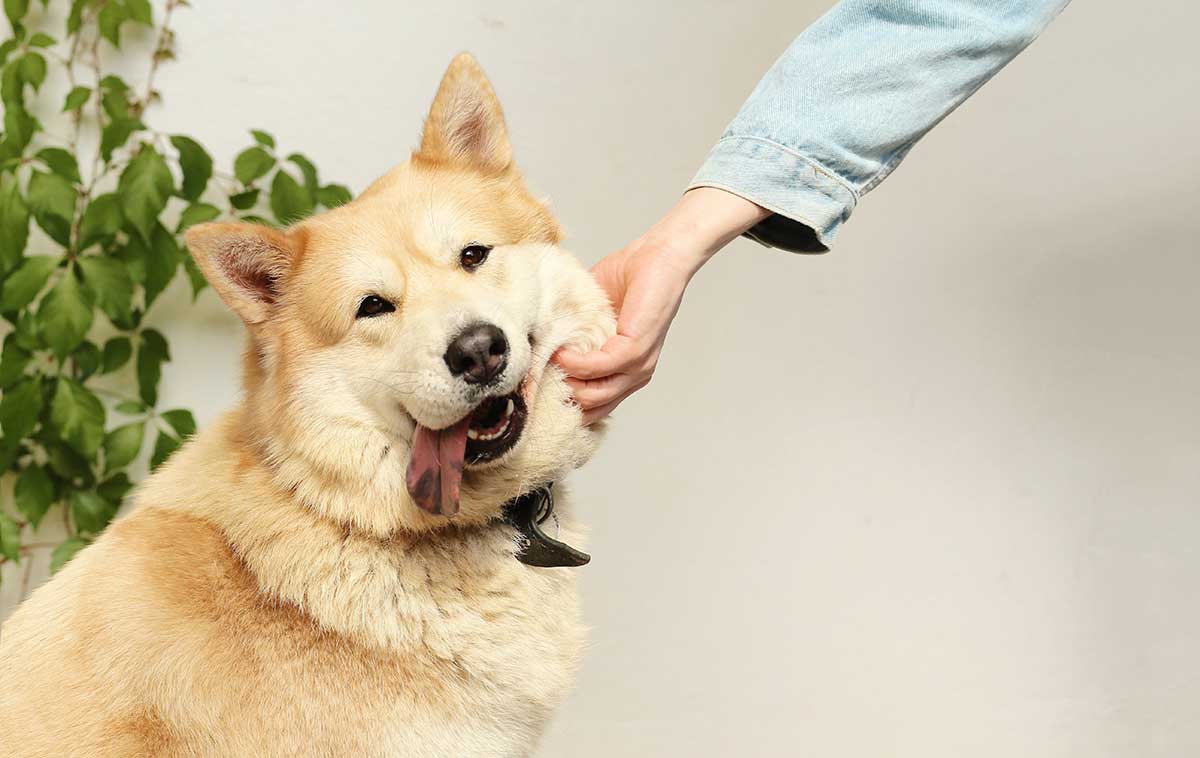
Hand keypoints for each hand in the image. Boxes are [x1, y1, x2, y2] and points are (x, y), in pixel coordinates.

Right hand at [555, 187, 768, 423]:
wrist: (656, 256)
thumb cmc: (629, 278)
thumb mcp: (592, 313)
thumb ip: (571, 331)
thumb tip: (536, 339)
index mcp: (623, 372)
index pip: (591, 408)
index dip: (561, 404)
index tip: (533, 391)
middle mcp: (632, 376)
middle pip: (588, 410)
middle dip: (557, 399)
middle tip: (532, 379)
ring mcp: (637, 367)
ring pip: (592, 396)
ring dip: (563, 381)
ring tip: (543, 362)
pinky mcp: (636, 350)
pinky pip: (598, 367)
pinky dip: (574, 362)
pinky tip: (560, 351)